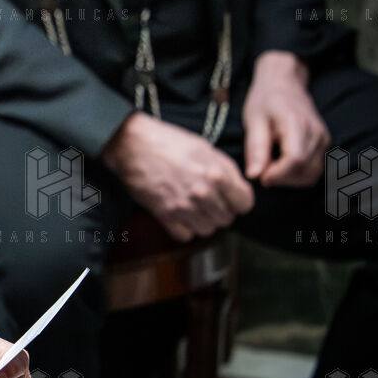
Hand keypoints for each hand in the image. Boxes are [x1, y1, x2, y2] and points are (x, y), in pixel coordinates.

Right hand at [103, 112, 253, 241]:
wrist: (132, 145)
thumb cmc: (168, 142)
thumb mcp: (205, 148)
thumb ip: (226, 170)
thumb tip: (237, 188)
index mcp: (217, 174)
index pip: (245, 204)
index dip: (239, 200)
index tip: (232, 198)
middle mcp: (203, 194)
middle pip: (226, 219)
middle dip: (221, 211)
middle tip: (210, 201)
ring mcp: (183, 206)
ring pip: (207, 230)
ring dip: (203, 221)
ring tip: (195, 208)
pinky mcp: (165, 215)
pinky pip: (185, 236)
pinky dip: (184, 228)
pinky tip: (180, 214)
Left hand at [242, 51, 328, 188]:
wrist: (284, 84)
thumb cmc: (266, 100)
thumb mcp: (253, 121)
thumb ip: (255, 149)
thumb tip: (254, 176)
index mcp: (298, 124)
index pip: (296, 159)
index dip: (278, 174)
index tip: (260, 176)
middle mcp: (317, 133)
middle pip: (306, 170)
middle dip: (282, 179)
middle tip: (261, 172)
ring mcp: (324, 140)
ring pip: (312, 174)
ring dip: (290, 180)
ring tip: (270, 169)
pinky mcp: (324, 145)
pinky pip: (314, 169)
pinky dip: (297, 175)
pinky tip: (281, 166)